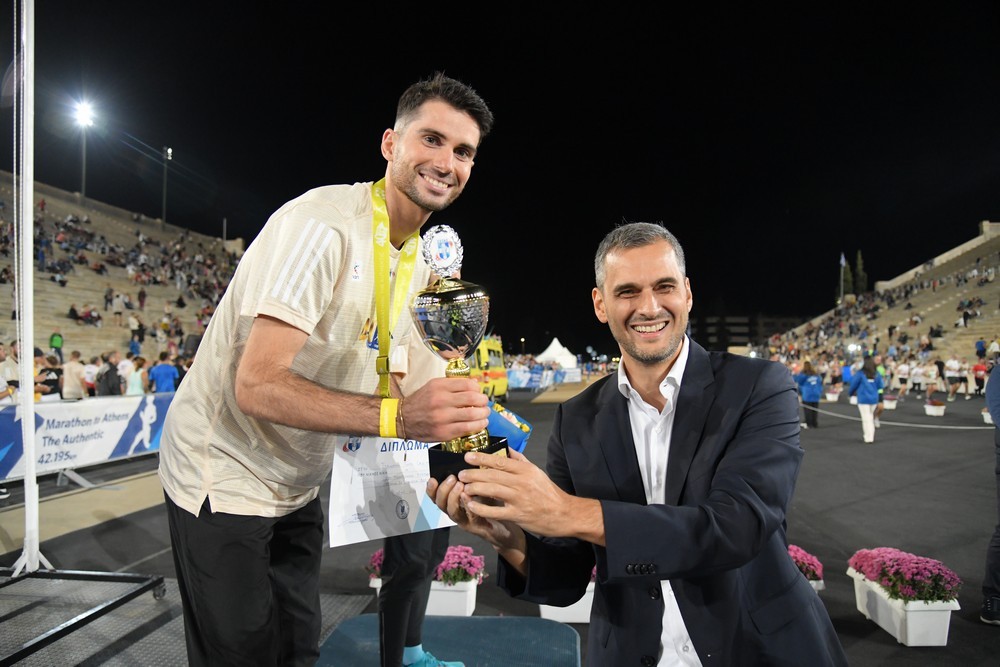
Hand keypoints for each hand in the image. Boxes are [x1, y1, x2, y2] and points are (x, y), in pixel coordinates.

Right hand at [403, 377, 489, 442]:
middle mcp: (440, 401)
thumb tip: (475, 384)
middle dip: (483, 401)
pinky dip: (478, 426)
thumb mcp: (433, 386)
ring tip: (485, 414)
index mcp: (439, 387)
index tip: (479, 392)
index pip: (467, 384)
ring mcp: (442, 418)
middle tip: (485, 403)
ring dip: (484, 414)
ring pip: (472, 415)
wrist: (402, 419)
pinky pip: (466, 429)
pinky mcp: (443, 432)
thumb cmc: (420, 402)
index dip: (478, 388)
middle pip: (473, 399)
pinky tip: (480, 423)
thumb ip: (453, 385)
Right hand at [426, 472, 522, 552]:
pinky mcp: (476, 527)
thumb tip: (474, 454)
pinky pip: (469, 518)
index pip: (437, 494)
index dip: (432, 488)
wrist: (506, 524)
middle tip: (452, 478)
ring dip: (453, 498)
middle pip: (441, 503)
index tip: (432, 478)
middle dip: (443, 490)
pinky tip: (470, 498)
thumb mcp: (482, 486)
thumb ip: (476, 473)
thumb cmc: (493, 503)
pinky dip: (468, 507)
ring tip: (459, 486)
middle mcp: (456, 510)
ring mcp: (465, 520)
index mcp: (454, 499)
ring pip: (452, 511)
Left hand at [453, 449, 578, 538]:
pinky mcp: (517, 515)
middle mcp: (522, 482)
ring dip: (474, 488)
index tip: (467, 457)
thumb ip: (520, 460)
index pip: (500, 461)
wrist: (563, 514)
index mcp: (526, 470)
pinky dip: (481, 508)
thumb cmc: (548, 492)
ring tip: (464, 487)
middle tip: (461, 473)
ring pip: (492, 490)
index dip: (482, 458)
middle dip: (473, 474)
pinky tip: (471, 505)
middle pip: (492, 475)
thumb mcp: (536, 471)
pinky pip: (495, 511)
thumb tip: (505, 448)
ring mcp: (519, 499)